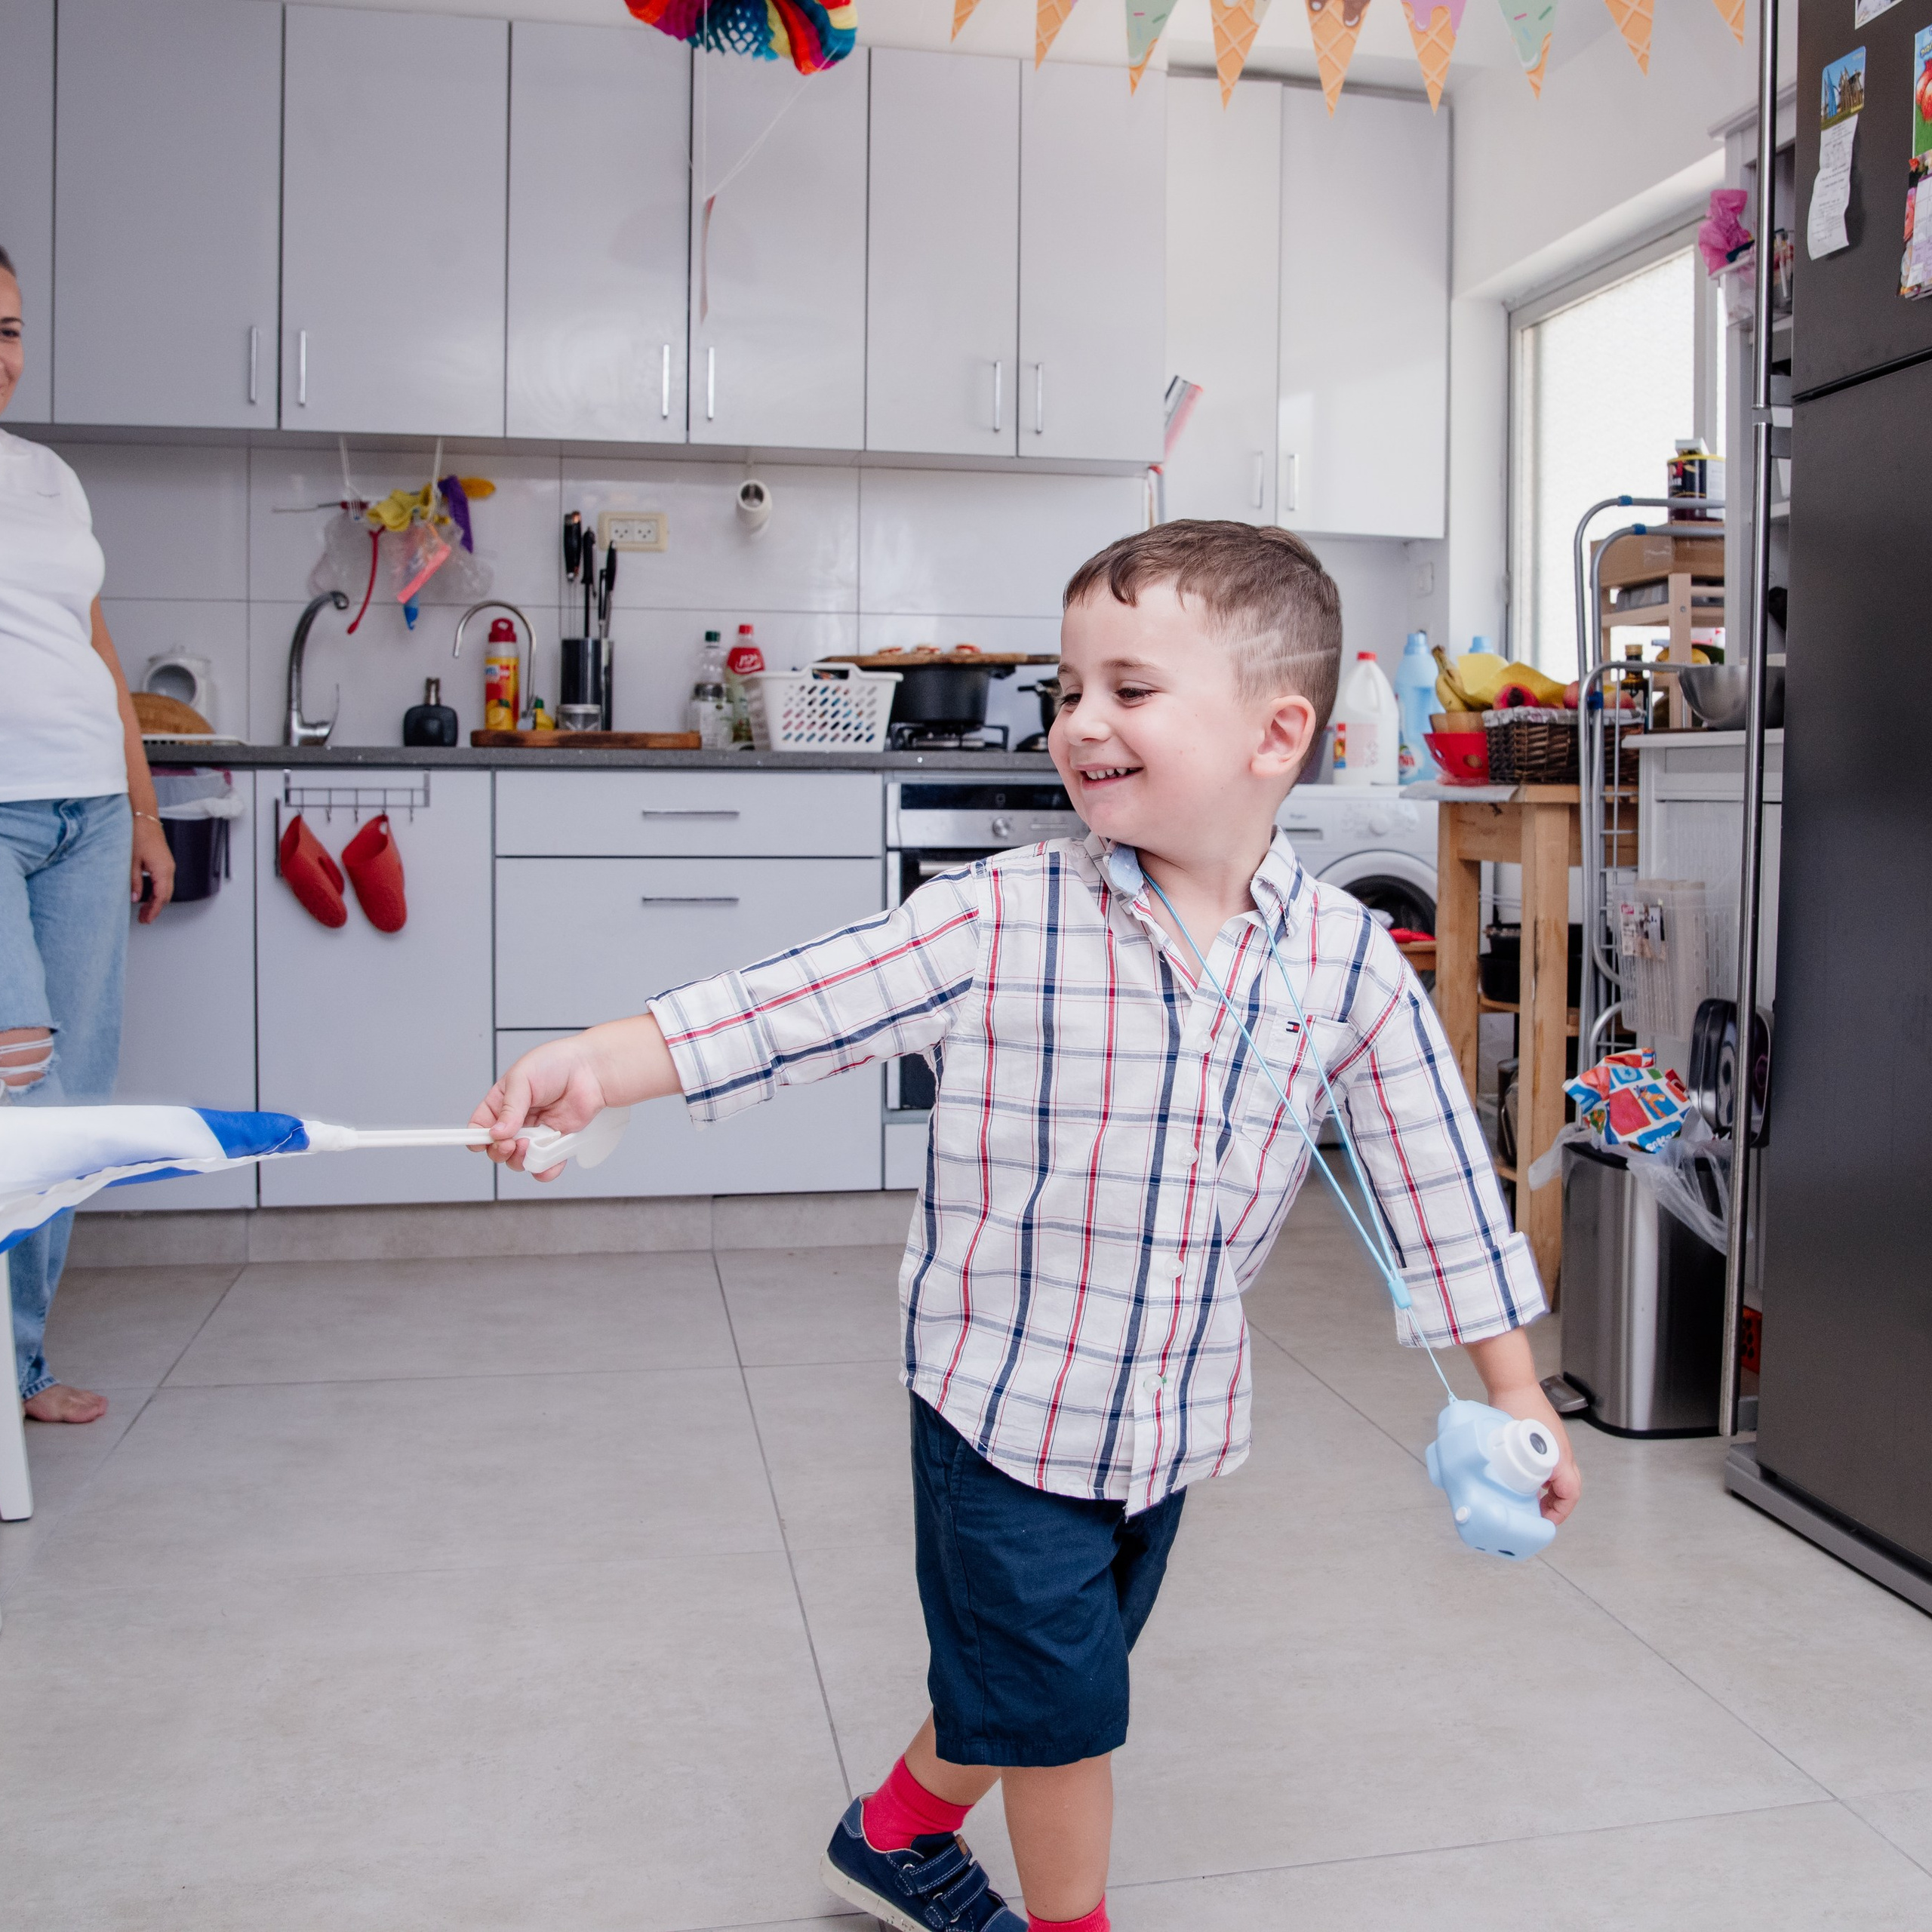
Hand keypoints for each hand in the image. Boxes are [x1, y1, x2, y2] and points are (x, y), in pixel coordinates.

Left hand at [131, 812, 174, 922]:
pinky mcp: (163, 860)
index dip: (153, 911)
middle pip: (166, 895)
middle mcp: (169, 868)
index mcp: (163, 870)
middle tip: (144, 918)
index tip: (146, 920)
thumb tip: (135, 897)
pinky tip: (146, 892)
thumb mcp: (131, 861)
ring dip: (156, 899)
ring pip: (165, 888)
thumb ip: (134, 882)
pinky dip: (156, 890)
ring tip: (144, 908)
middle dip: (155, 908)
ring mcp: (167, 863)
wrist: (142, 816)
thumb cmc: (137, 834)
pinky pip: (163, 880)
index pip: (161, 897)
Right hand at [469, 1036, 612, 1182]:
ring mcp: (536, 1133)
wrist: (591, 1069)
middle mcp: (516, 1121)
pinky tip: (546, 1161)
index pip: (479, 1126)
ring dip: (520, 1160)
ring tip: (529, 1145)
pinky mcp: (556, 1142)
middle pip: (496, 1148)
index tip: (482, 1141)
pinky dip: (544, 1169)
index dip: (476, 1137)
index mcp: (501, 1103)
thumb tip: (496, 1133)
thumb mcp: (522, 1078)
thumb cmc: (555, 1063)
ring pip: (518, 1160)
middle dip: (499, 1151)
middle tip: (510, 1143)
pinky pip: (545, 1165)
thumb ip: (509, 1108)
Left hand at [1487, 1380, 1581, 1523]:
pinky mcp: (1547, 1439)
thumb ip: (1516, 1465)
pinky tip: (1529, 1480)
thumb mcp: (1516, 1443)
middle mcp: (1563, 1452)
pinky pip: (1553, 1464)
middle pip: (1570, 1487)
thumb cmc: (1515, 1407)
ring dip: (1552, 1492)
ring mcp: (1556, 1444)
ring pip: (1562, 1476)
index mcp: (1560, 1457)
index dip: (1560, 1512)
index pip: (1571, 1493)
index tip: (1545, 1520)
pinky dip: (1546, 1478)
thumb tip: (1508, 1487)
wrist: (1514, 1384)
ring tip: (1532, 1501)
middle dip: (1557, 1506)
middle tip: (1539, 1514)